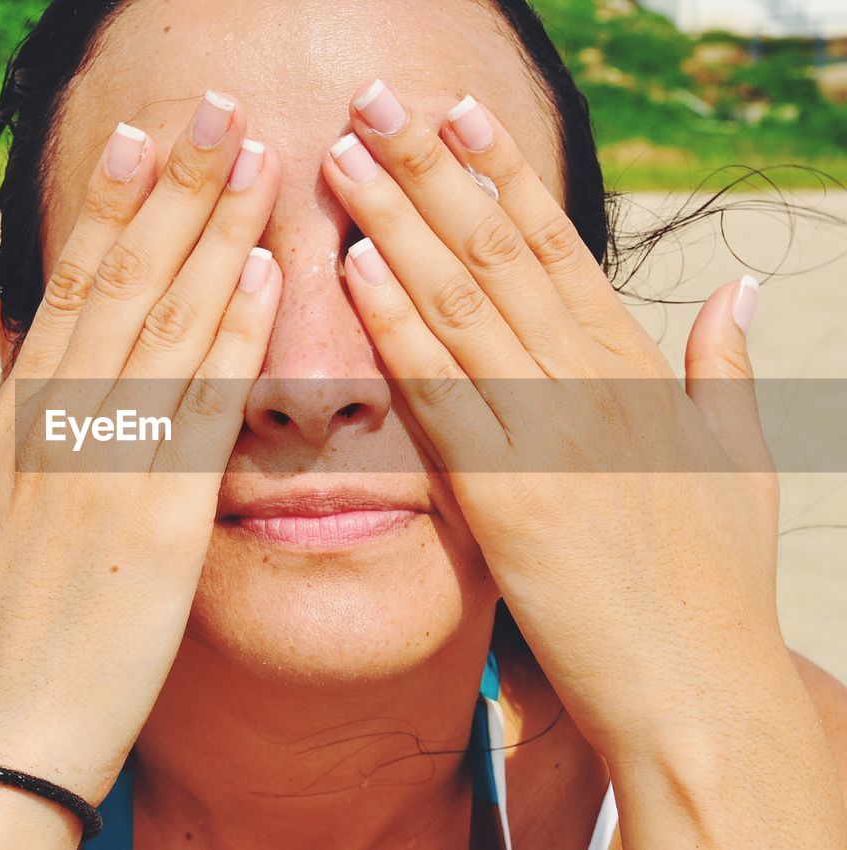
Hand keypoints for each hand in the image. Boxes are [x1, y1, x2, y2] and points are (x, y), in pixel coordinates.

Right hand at [0, 91, 281, 844]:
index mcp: (12, 424)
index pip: (67, 290)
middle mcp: (57, 427)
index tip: (134, 141)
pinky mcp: (158, 520)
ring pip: (168, 327)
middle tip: (211, 110)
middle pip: (124, 283)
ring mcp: (106, 466)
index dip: (104, 209)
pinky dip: (235, 339)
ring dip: (216, 234)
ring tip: (252, 158)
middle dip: (173, 189)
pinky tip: (266, 278)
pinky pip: (202, 411)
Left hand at [321, 79, 846, 844]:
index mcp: (638, 369)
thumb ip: (724, 371)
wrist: (705, 693)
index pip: (559, 246)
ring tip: (346, 152)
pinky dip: (397, 326)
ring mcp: (554, 435)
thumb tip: (734, 295)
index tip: (458, 115)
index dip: (503, 174)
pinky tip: (354, 267)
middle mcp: (595, 384)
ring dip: (398, 221)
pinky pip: (443, 395)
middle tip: (378, 99)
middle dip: (433, 169)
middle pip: (500, 251)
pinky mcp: (513, 496)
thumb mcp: (738, 461)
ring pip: (463, 303)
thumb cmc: (713, 587)